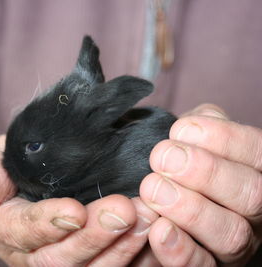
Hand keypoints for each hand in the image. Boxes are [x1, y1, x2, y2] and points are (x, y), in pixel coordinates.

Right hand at [0, 135, 159, 265]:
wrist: (28, 187)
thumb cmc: (15, 169)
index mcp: (3, 227)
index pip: (22, 231)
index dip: (48, 223)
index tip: (76, 210)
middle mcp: (28, 254)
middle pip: (58, 259)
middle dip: (93, 237)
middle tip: (124, 211)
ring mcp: (56, 262)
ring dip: (119, 248)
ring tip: (147, 218)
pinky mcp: (83, 263)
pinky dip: (133, 256)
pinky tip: (154, 234)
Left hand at [140, 104, 261, 265]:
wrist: (167, 192)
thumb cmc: (184, 159)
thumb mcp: (198, 135)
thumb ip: (202, 124)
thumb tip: (189, 128)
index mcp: (256, 172)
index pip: (257, 153)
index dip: (224, 139)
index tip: (180, 130)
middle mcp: (255, 211)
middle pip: (251, 195)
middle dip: (206, 173)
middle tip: (163, 157)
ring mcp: (237, 243)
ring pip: (231, 234)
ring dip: (190, 210)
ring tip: (153, 189)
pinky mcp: (211, 265)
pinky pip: (202, 265)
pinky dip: (181, 250)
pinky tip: (159, 229)